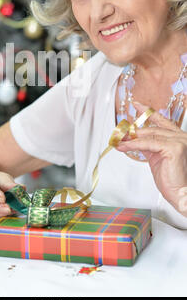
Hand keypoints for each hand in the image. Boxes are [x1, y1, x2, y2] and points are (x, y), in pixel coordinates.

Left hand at [115, 101, 186, 215]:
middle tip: (118, 133)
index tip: (136, 105)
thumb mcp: (157, 158)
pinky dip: (133, 145)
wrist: (181, 194)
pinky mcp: (174, 148)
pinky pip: (148, 144)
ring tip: (118, 141)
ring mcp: (179, 141)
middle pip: (152, 129)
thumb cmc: (172, 179)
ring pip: (149, 136)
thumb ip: (149, 147)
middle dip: (132, 132)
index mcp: (178, 137)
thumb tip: (134, 140)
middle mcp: (181, 136)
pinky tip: (123, 146)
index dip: (148, 112)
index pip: (161, 121)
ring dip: (130, 139)